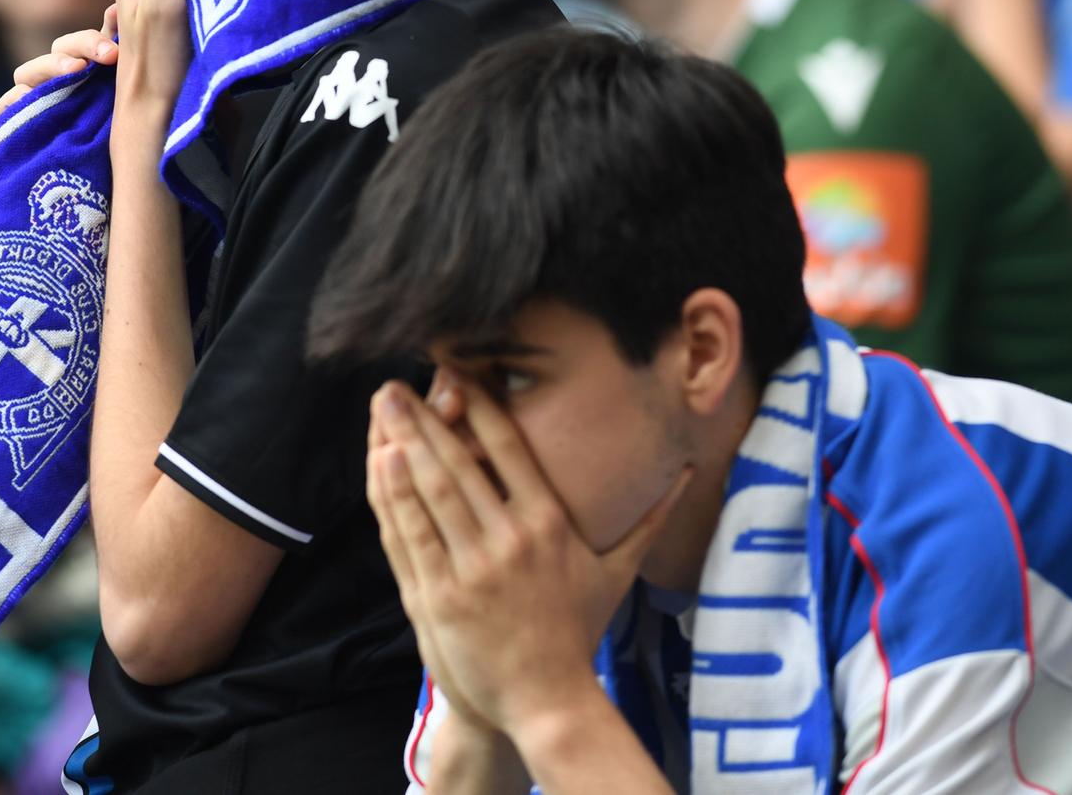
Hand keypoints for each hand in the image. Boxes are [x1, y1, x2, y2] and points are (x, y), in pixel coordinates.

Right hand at [0, 6, 118, 117]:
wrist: (109, 171)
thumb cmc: (115, 123)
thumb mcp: (121, 86)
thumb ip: (119, 47)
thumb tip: (116, 8)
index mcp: (82, 65)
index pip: (79, 43)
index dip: (92, 42)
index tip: (113, 53)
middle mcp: (56, 77)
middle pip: (54, 54)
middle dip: (72, 54)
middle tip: (92, 63)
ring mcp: (34, 98)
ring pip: (26, 74)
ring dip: (45, 72)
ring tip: (69, 76)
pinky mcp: (16, 123)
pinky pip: (4, 108)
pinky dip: (10, 105)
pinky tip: (26, 104)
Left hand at [366, 375, 688, 735]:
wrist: (548, 701)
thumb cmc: (578, 633)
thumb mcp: (615, 572)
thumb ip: (649, 519)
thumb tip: (690, 474)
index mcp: (549, 524)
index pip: (510, 448)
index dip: (481, 404)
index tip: (456, 371)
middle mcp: (510, 539)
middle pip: (461, 461)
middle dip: (426, 415)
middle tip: (397, 380)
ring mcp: (472, 568)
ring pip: (430, 491)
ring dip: (402, 442)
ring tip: (383, 405)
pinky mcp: (440, 596)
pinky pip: (411, 535)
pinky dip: (392, 496)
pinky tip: (380, 460)